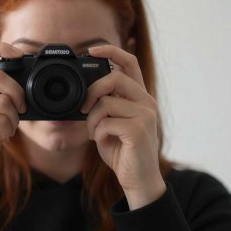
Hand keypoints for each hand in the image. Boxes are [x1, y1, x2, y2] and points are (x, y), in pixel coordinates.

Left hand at [81, 45, 165, 209]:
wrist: (139, 180)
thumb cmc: (124, 152)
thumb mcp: (111, 123)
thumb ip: (105, 105)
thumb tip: (87, 93)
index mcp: (140, 97)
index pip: (129, 63)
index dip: (110, 52)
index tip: (90, 51)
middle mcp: (146, 102)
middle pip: (114, 78)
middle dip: (92, 92)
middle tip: (83, 109)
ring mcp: (145, 115)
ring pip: (106, 103)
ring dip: (92, 120)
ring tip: (95, 133)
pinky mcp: (138, 130)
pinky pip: (106, 122)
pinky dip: (97, 133)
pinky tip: (102, 142)